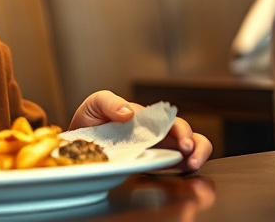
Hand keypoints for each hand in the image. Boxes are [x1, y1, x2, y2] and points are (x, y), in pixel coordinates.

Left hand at [69, 90, 212, 171]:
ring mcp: (156, 149)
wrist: (76, 142)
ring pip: (189, 150)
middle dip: (196, 144)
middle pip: (187, 135)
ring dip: (198, 154)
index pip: (171, 121)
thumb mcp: (95, 104)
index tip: (183, 142)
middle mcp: (156, 133)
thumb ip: (109, 102)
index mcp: (146, 118)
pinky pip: (175, 166)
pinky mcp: (151, 165)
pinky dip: (186, 168)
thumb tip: (129, 112)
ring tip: (192, 164)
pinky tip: (185, 172)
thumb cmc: (90, 120)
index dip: (182, 130)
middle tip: (190, 155)